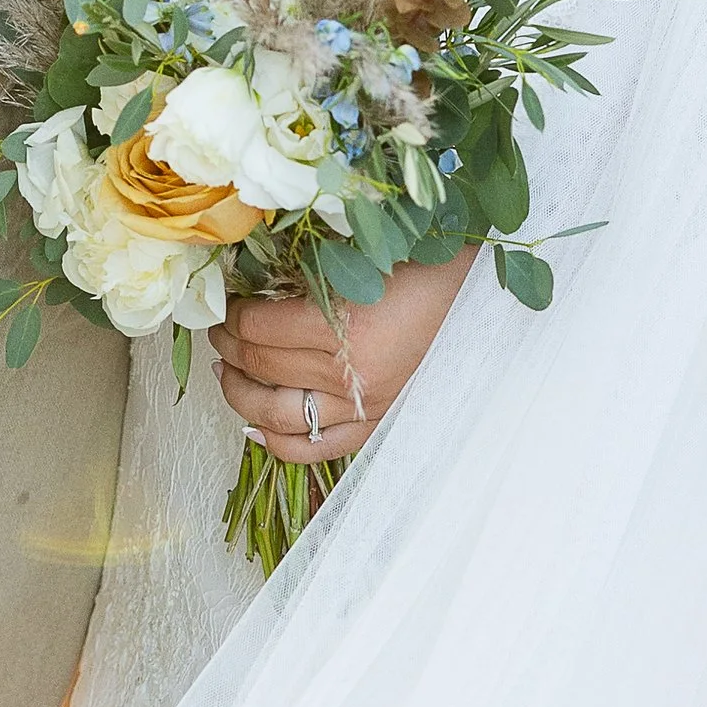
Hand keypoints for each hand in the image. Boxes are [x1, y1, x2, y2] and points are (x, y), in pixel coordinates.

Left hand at [215, 248, 475, 463]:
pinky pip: (314, 449)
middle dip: (228, 348)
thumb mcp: (368, 256)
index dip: (233, 316)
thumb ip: (314, 273)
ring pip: (277, 415)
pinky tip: (254, 426)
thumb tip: (255, 280)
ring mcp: (364, 407)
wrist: (488, 299)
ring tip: (226, 372)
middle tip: (218, 330)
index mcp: (347, 326)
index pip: (260, 328)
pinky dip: (276, 443)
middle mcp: (350, 375)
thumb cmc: (430, 264)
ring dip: (239, 394)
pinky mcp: (377, 424)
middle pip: (262, 368)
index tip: (225, 303)